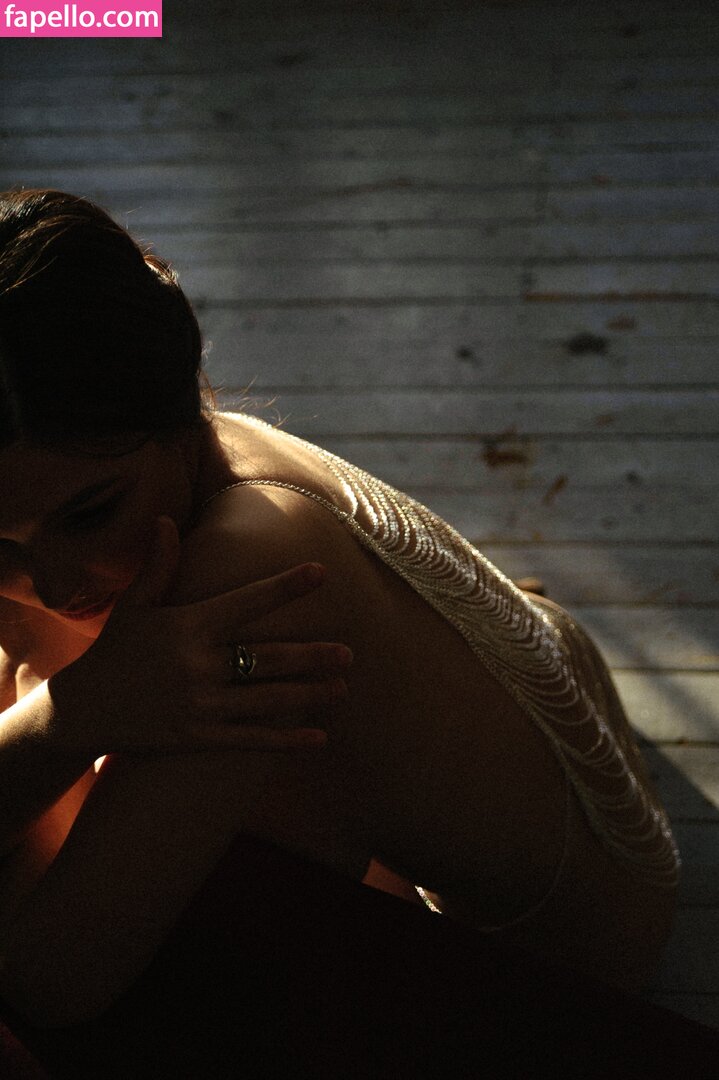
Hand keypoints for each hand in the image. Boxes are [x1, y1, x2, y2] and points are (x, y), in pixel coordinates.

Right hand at [48, 518, 349, 754]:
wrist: (81, 709)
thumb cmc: (114, 650)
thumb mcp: (134, 606)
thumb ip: (158, 565)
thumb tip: (166, 519)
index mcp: (189, 626)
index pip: (247, 601)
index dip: (286, 585)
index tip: (321, 572)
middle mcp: (199, 664)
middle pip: (268, 656)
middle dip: (312, 655)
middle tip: (349, 653)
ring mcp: (200, 703)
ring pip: (267, 698)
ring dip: (310, 694)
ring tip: (342, 687)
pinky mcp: (197, 737)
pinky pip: (251, 739)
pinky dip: (287, 740)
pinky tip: (319, 739)